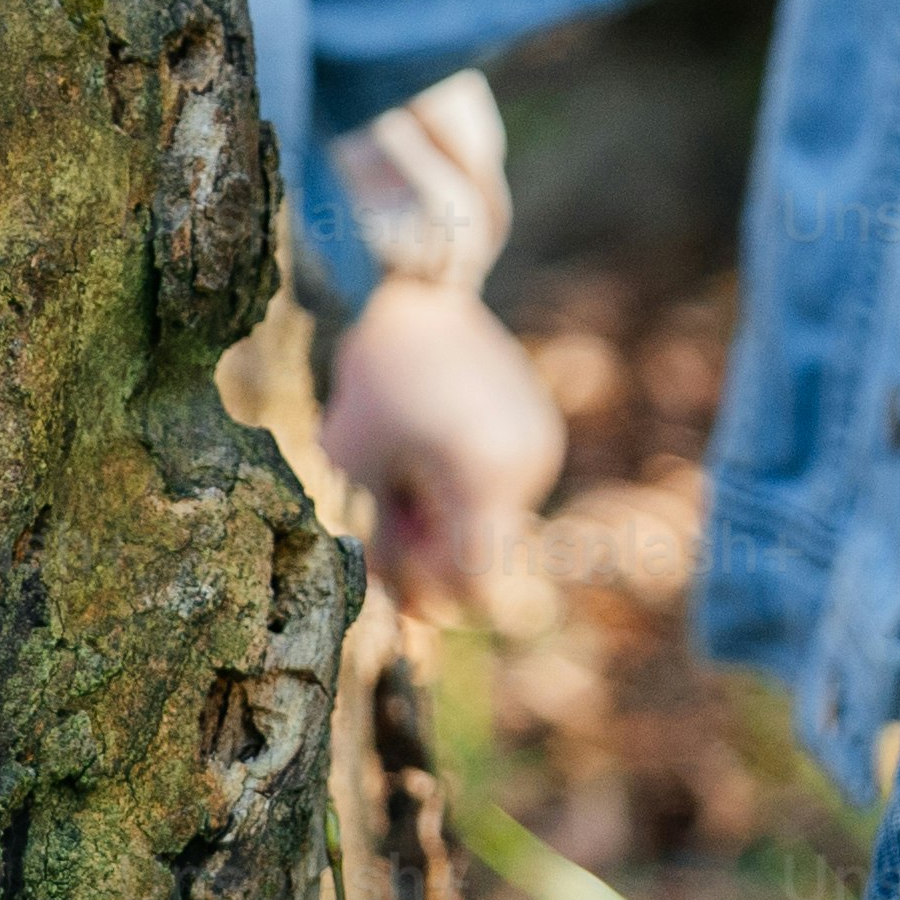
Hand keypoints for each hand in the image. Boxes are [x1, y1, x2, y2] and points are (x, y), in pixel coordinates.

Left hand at [318, 279, 569, 624]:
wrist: (421, 292)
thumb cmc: (378, 379)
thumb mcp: (359, 467)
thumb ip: (385, 543)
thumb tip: (406, 607)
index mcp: (482, 479)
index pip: (476, 587)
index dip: (433, 595)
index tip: (397, 569)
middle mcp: (527, 468)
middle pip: (487, 557)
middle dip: (436, 551)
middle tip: (391, 510)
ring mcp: (540, 448)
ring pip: (496, 524)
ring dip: (451, 516)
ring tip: (412, 465)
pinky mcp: (541, 429)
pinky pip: (506, 488)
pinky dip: (470, 487)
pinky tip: (437, 445)